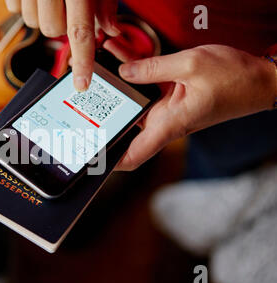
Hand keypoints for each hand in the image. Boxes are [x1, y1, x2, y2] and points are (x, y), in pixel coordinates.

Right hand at [5, 0, 119, 90]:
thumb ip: (103, 1)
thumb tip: (110, 29)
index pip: (80, 31)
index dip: (83, 61)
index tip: (82, 84)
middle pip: (52, 30)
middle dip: (61, 24)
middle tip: (65, 6)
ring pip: (32, 23)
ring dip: (42, 15)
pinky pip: (15, 9)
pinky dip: (25, 4)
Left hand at [106, 44, 276, 170]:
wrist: (259, 79)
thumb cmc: (234, 79)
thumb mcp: (191, 65)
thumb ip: (153, 68)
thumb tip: (124, 72)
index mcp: (169, 124)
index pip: (134, 155)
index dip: (111, 162)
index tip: (92, 158)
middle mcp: (165, 122)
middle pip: (126, 127)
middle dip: (104, 114)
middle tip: (82, 101)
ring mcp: (168, 112)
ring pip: (133, 105)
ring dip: (117, 91)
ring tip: (97, 72)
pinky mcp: (171, 100)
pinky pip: (146, 91)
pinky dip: (133, 78)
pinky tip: (120, 60)